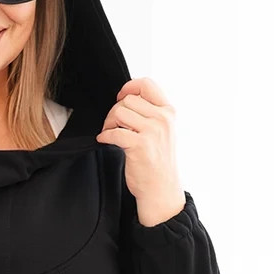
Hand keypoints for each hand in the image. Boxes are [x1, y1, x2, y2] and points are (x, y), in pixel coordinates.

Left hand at [96, 77, 185, 224]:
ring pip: (120, 112)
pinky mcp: (140, 145)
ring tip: (110, 133)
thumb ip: (150, 113)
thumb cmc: (158, 162)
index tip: (120, 97)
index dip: (129, 87)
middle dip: (115, 111)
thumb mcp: (162, 131)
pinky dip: (105, 136)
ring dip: (109, 122)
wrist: (160, 189)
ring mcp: (153, 132)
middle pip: (128, 100)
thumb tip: (127, 98)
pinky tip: (105, 141)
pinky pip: (114, 132)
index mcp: (168, 112)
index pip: (147, 84)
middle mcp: (163, 119)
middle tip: (113, 125)